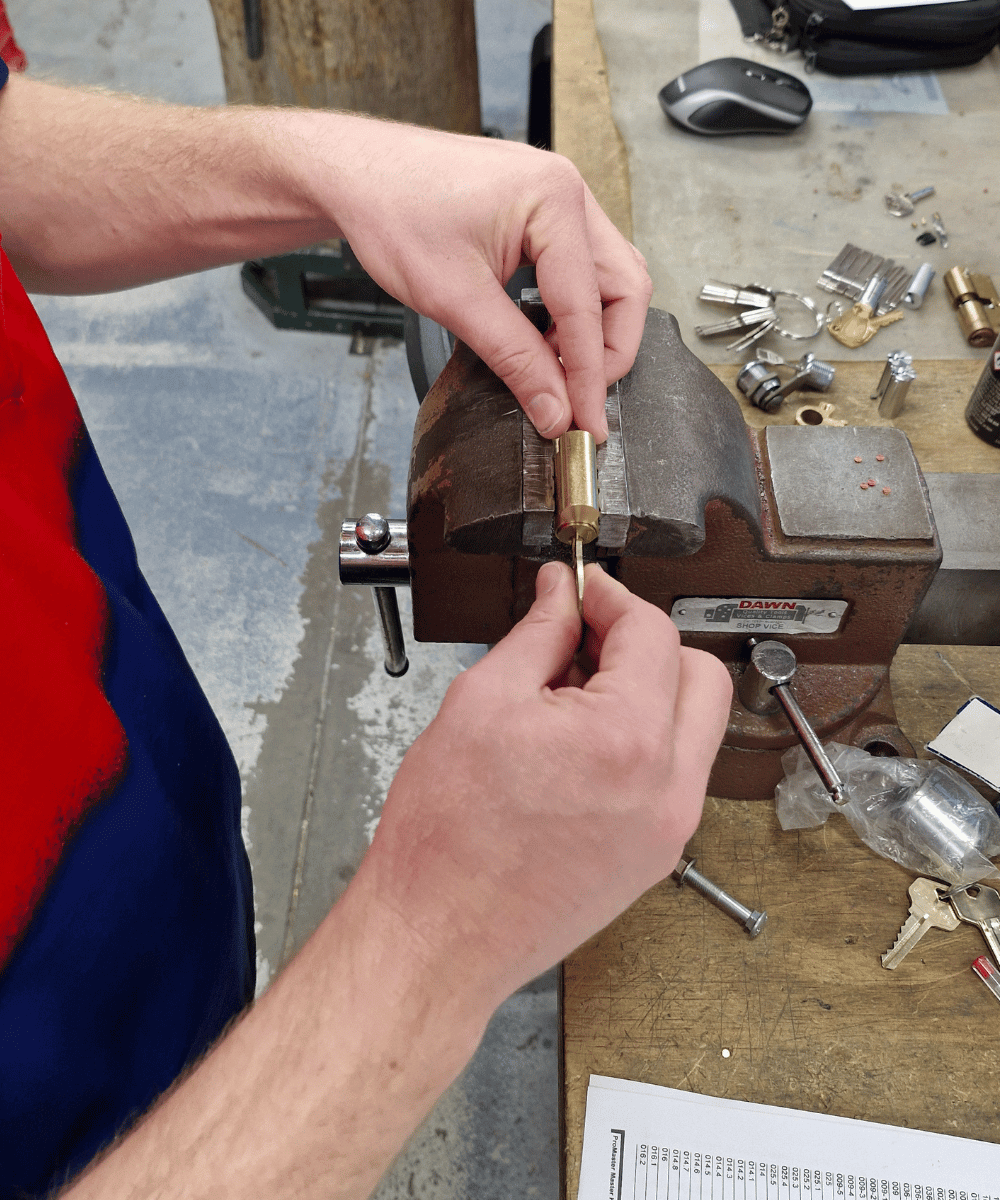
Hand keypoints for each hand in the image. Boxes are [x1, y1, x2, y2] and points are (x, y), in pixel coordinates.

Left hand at [320, 122, 651, 440]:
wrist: (358, 174)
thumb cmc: (393, 211)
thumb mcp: (455, 300)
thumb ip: (514, 359)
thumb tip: (554, 408)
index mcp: (553, 200)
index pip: (587, 308)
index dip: (588, 377)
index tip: (586, 424)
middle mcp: (568, 191)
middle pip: (625, 288)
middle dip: (608, 351)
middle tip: (581, 402)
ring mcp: (560, 198)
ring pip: (612, 278)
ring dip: (594, 332)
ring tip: (558, 374)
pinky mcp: (543, 210)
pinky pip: (583, 267)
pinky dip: (574, 310)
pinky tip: (545, 339)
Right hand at [359, 561, 731, 1000]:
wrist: (438, 937)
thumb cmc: (445, 839)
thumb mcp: (481, 702)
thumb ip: (538, 635)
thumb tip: (561, 597)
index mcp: (627, 739)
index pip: (651, 632)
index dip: (610, 596)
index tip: (580, 591)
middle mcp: (668, 788)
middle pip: (698, 675)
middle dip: (646, 642)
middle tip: (585, 636)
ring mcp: (669, 829)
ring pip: (694, 727)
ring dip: (648, 693)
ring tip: (571, 695)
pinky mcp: (657, 856)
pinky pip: (673, 775)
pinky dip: (641, 743)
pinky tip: (577, 743)